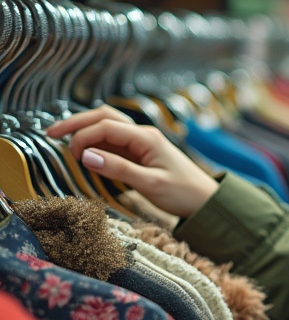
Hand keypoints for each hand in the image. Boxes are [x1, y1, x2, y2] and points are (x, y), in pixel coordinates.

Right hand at [46, 105, 218, 218]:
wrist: (205, 201)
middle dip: (77, 123)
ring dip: (85, 129)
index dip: (84, 136)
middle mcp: (143, 135)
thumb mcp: (150, 184)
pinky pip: (113, 142)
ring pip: (108, 127)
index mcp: (147, 138)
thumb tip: (87, 156)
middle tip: (51, 133)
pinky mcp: (140, 154)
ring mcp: (141, 143)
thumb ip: (119, 169)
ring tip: (62, 139)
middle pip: (104, 117)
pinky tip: (83, 150)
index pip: (107, 126)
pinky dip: (96, 142)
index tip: (72, 154)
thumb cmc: (183, 193)